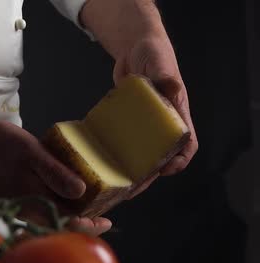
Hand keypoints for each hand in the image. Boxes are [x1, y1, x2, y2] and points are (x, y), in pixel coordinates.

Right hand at [0, 120, 112, 235]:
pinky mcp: (3, 194)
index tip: (106, 222)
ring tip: (79, 203)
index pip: (66, 220)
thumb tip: (82, 193)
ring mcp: (12, 201)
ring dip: (62, 211)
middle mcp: (24, 206)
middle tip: (98, 214)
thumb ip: (55, 172)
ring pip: (43, 213)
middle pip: (56, 220)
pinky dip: (47, 202)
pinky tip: (50, 190)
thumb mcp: (31, 152)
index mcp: (33, 198)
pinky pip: (31, 204)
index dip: (88, 224)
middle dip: (78, 219)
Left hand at [113, 35, 198, 197]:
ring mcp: (144, 125)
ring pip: (140, 155)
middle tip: (129, 191)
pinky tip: (99, 164)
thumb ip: (164, 75)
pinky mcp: (127, 123)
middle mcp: (162, 124)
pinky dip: (114, 155)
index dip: (179, 160)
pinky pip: (123, 143)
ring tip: (113, 188)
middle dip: (146, 177)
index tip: (165, 170)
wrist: (135, 49)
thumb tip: (171, 86)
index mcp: (177, 113)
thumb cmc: (154, 53)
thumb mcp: (159, 62)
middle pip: (159, 158)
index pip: (186, 143)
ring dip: (129, 172)